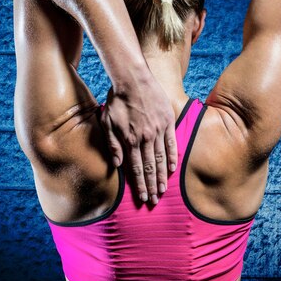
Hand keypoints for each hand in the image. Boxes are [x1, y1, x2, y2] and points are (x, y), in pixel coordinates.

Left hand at [100, 77, 177, 204]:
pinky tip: (172, 169)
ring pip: (161, 158)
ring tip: (163, 189)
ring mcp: (159, 130)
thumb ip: (112, 144)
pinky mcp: (168, 121)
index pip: (136, 168)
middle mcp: (146, 138)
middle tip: (155, 201)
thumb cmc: (117, 101)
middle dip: (152, 186)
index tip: (143, 197)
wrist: (133, 79)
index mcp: (130, 140)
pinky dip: (172, 157)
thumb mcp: (107, 122)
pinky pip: (172, 143)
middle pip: (150, 167)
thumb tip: (117, 164)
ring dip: (162, 176)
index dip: (140, 185)